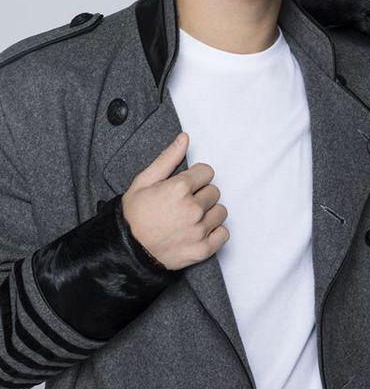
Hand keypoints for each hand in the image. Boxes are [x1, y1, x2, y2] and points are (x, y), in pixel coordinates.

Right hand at [122, 132, 229, 270]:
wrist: (127, 250)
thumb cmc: (134, 215)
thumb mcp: (144, 181)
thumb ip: (168, 158)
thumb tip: (185, 138)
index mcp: (179, 188)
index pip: (207, 172)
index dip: (195, 178)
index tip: (185, 186)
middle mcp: (192, 209)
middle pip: (214, 191)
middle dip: (201, 194)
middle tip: (184, 203)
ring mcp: (199, 230)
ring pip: (220, 212)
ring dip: (209, 213)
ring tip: (191, 218)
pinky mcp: (203, 249)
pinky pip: (223, 234)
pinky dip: (214, 232)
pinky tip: (198, 231)